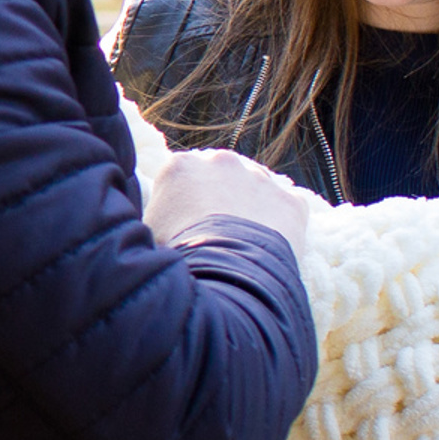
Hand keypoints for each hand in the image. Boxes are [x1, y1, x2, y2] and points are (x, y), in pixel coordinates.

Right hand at [145, 148, 310, 256]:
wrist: (226, 277)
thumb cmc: (179, 258)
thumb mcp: (147, 231)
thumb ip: (153, 212)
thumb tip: (149, 215)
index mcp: (180, 166)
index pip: (183, 175)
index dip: (185, 200)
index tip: (186, 221)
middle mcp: (221, 161)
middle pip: (221, 174)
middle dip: (220, 196)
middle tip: (217, 230)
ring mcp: (260, 178)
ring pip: (256, 187)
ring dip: (252, 206)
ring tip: (245, 241)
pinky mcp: (291, 201)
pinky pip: (288, 206)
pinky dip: (283, 222)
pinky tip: (271, 243)